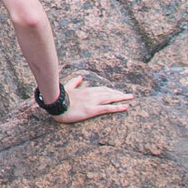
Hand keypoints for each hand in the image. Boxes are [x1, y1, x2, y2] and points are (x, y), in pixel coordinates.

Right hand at [14, 75, 133, 124]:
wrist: (57, 105)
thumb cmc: (61, 97)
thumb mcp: (68, 88)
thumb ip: (74, 82)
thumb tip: (80, 77)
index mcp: (87, 90)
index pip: (102, 89)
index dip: (111, 91)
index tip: (118, 92)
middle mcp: (92, 94)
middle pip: (109, 93)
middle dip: (119, 94)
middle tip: (129, 95)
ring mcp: (93, 102)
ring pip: (111, 98)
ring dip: (122, 98)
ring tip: (130, 98)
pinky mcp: (93, 110)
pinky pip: (108, 108)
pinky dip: (118, 107)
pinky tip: (125, 106)